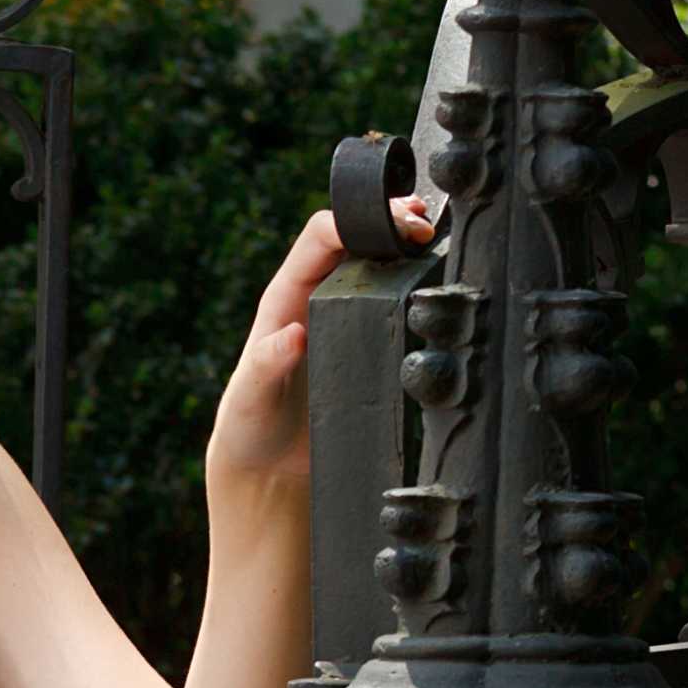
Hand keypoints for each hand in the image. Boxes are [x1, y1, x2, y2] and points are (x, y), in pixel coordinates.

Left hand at [206, 191, 436, 493]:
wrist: (270, 467)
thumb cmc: (251, 428)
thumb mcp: (251, 398)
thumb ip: (266, 365)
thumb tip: (291, 335)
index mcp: (285, 297)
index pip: (319, 236)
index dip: (355, 221)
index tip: (392, 226)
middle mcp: (314, 297)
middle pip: (353, 238)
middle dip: (388, 221)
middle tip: (424, 227)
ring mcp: (342, 316)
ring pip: (374, 262)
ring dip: (403, 244)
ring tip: (436, 238)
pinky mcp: (363, 339)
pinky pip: (388, 299)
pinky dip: (412, 281)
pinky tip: (436, 277)